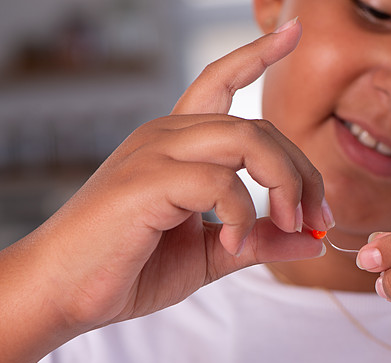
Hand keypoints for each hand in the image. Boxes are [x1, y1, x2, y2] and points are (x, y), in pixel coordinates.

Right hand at [11, 21, 329, 334]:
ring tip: (292, 227)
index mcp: (178, 143)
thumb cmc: (128, 270)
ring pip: (247, 139)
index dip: (256, 55)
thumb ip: (260, 241)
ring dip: (286, 185)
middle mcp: (167, 136)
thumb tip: (312, 243)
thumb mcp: (211, 254)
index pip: (220, 82)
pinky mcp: (146, 180)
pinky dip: (242, 215)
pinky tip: (232, 243)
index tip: (292, 31)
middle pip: (259, 127)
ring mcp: (154, 153)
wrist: (63, 295)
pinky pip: (219, 182)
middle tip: (318, 221)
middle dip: (304, 174)